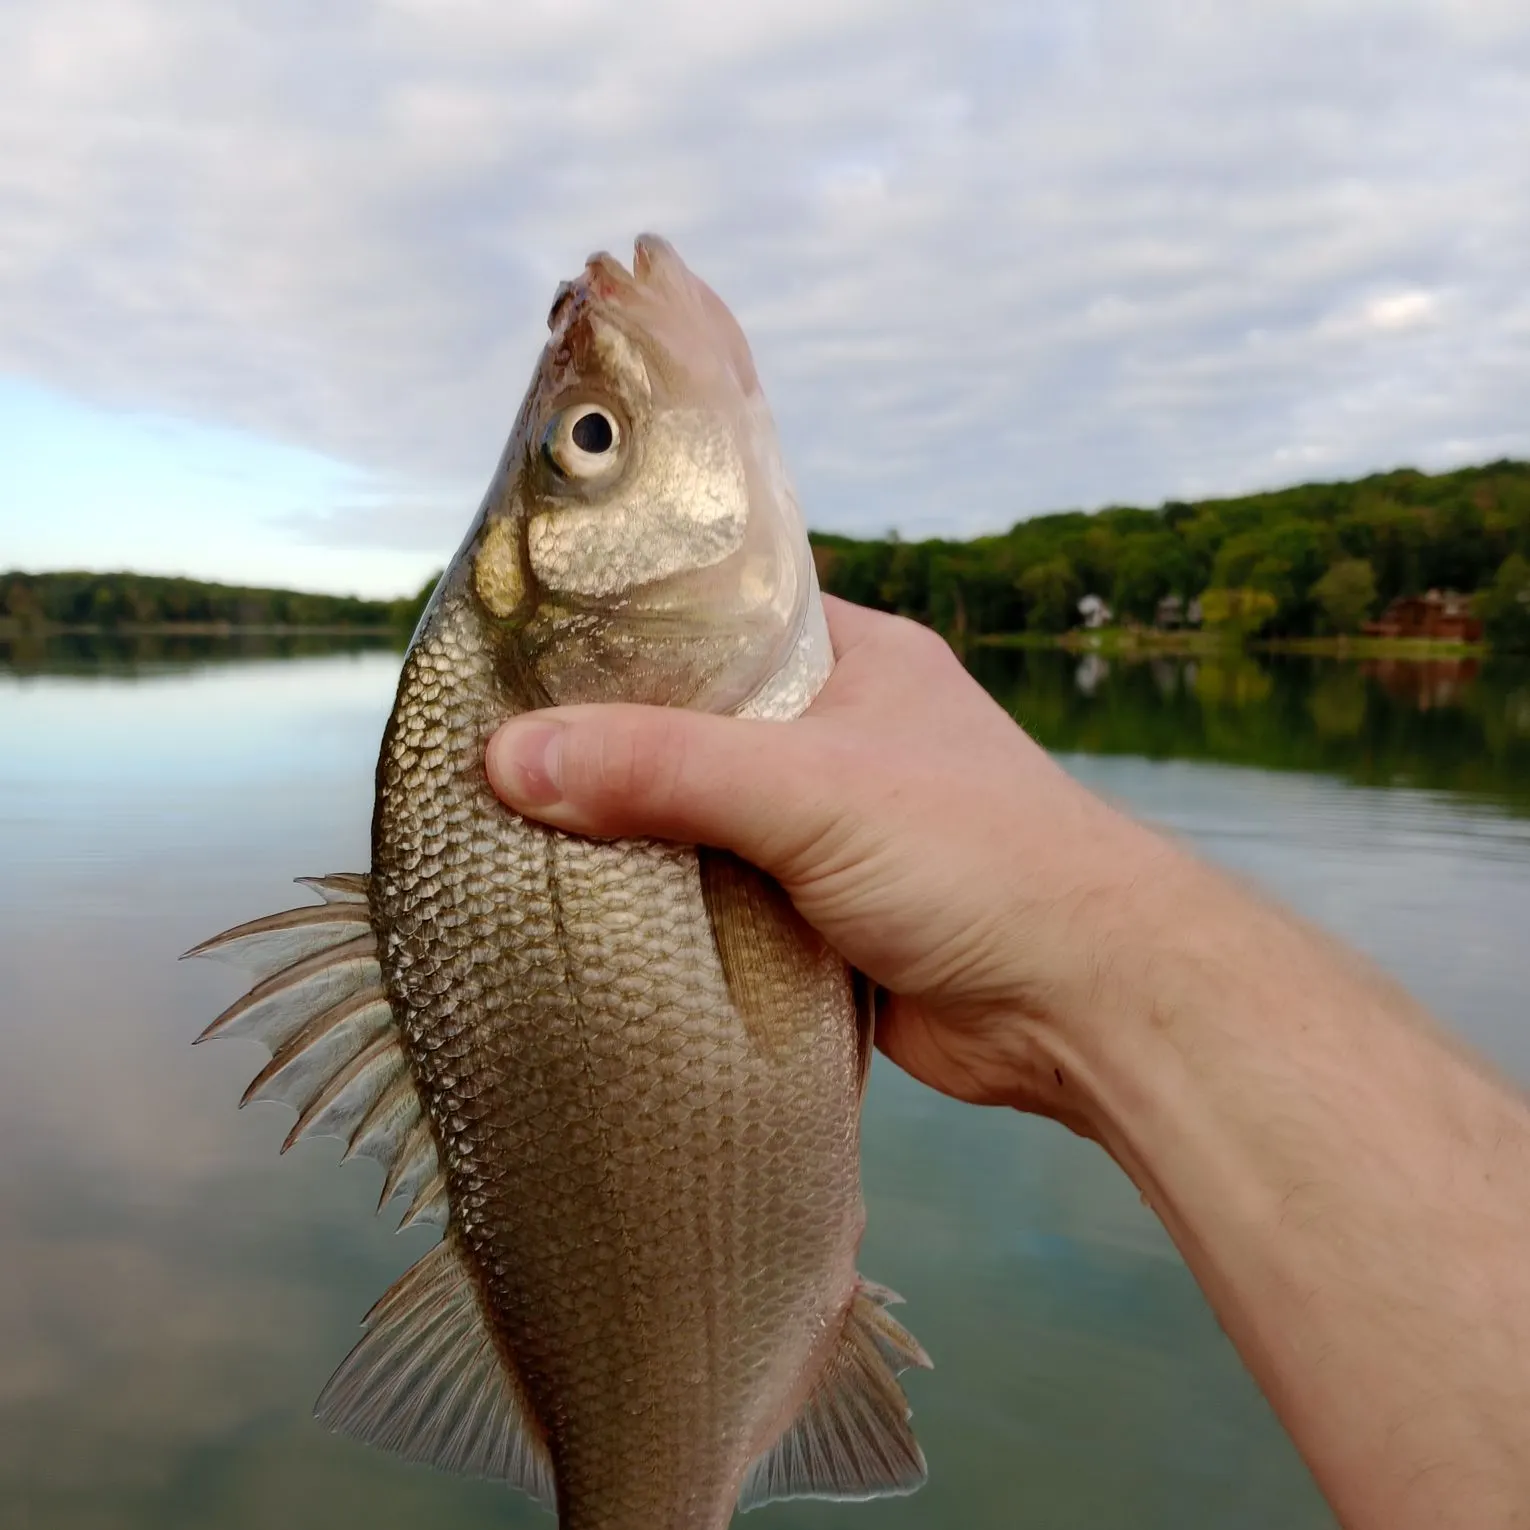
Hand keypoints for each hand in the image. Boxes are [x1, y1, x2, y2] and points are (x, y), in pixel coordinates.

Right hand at [485, 597, 1177, 1125]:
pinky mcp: (816, 918)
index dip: (620, 632)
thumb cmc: (976, 857)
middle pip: (692, 729)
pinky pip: (717, 902)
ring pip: (698, 823)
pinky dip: (665, 912)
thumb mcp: (811, 786)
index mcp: (850, 660)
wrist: (1083, 1005)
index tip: (517, 652)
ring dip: (630, 840)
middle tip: (486, 754)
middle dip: (608, 748)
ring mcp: (826, 831)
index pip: (713, 620)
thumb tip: (510, 758)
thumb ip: (664, 767)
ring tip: (502, 832)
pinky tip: (578, 914)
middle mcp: (836, 736)